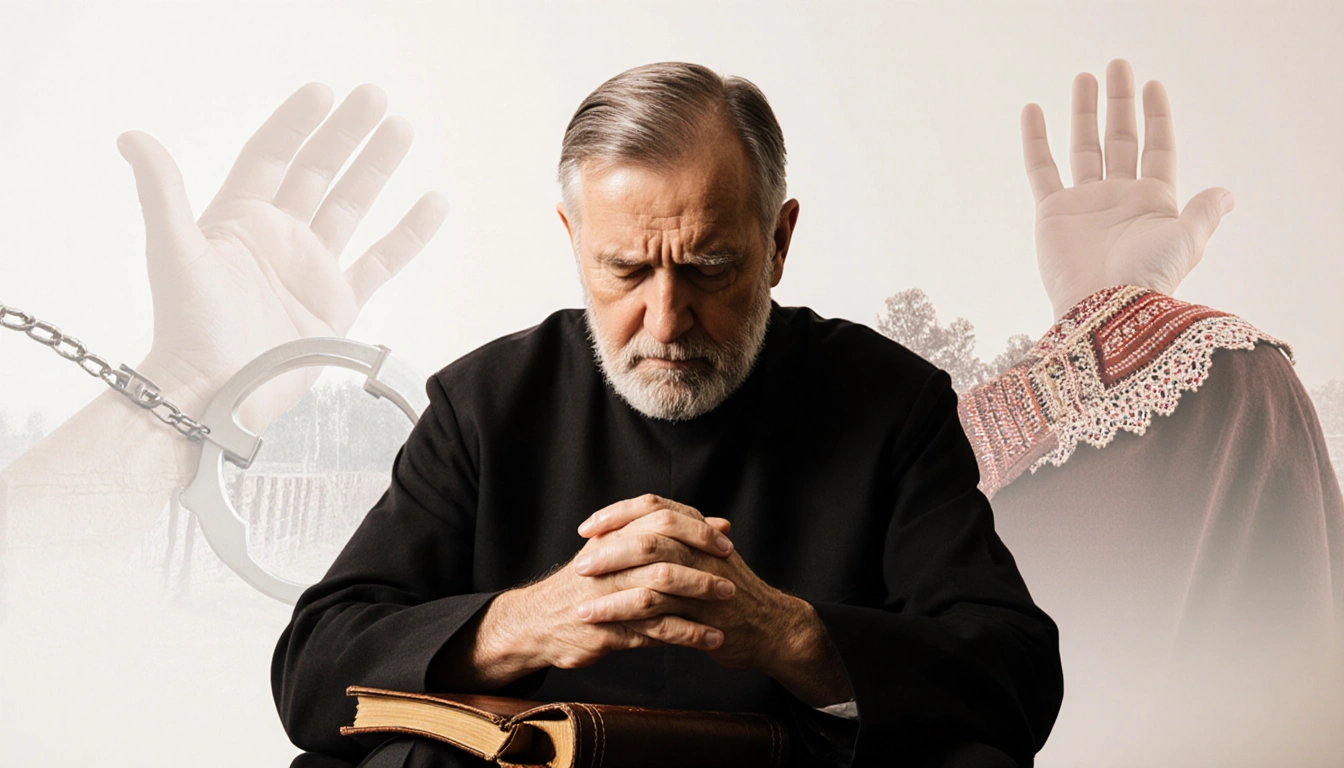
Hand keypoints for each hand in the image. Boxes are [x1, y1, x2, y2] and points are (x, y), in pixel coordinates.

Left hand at [118, 83, 447, 431]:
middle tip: (375, 97)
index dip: (296, 123)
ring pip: (353, 205)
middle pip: (319, 170)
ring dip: (377, 167)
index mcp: (239, 218)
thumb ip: (162, 193)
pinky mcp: (339, 303)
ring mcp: (312, 267)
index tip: (322, 93)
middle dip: (346, 133)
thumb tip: (133, 138)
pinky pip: (382, 260)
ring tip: (402, 129)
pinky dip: (409, 234)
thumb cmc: (187, 328)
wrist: (217, 394)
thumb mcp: (173, 253)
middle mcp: (279, 236)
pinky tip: (433, 202)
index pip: (272, 155)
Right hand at [486, 495, 737, 672]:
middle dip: (700, 567)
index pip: (658, 519)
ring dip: (696, 603)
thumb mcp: (621, 551)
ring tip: (727, 612)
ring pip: (657, 594)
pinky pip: (652, 632)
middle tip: (731, 581)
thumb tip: (723, 523)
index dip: (696, 530)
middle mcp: (607, 562)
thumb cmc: (590, 584)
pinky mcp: (605, 629)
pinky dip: (685, 635)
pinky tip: (710, 640)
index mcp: (613, 537)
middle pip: (660, 554)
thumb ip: (672, 536)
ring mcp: (605, 596)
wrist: (538, 622)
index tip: (726, 543)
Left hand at [575, 495, 805, 674]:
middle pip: (649, 537)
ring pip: (652, 577)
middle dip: (609, 551)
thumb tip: (632, 522)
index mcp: (699, 530)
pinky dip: (628, 620)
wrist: (770, 627)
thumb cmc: (730, 590)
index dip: (616, 513)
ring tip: (582, 606)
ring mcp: (705, 581)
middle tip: (580, 566)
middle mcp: (703, 549)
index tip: (587, 527)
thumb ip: (675, 536)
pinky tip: (604, 628)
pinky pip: (660, 614)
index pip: (653, 507)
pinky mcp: (705, 615)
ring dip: (612, 592)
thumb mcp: (706, 554)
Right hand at [1024, 59, 1232, 318]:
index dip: (1156, 116)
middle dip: (1120, 102)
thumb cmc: (1149, 277)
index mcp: (1154, 200)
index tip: (1152, 85)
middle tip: (1117, 65)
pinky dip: (1036, 140)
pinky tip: (1034, 110)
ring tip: (1085, 77)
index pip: (1157, 146)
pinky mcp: (1052, 211)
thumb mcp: (1187, 240)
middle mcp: (1119, 197)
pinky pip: (1041, 168)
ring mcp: (1084, 203)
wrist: (1104, 307)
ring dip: (1085, 112)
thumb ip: (1203, 212)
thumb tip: (1226, 193)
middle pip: (1120, 138)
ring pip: (1084, 146)